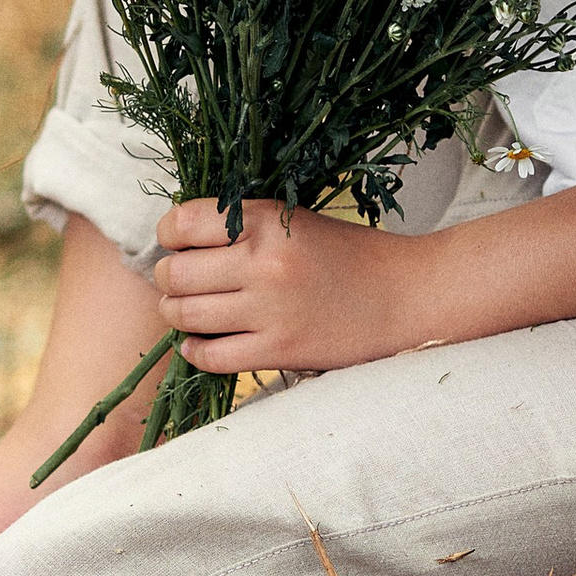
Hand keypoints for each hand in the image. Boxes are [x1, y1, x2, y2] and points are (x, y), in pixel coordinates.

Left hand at [152, 197, 436, 378]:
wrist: (407, 295)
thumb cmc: (350, 254)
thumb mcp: (295, 221)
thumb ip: (242, 226)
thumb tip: (177, 240)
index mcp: (266, 221)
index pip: (181, 223)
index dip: (168, 234)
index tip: (176, 243)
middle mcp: (262, 263)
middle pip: (174, 273)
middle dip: (167, 277)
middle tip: (177, 280)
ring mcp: (269, 310)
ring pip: (184, 315)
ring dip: (176, 313)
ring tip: (188, 309)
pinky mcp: (278, 350)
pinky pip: (210, 355)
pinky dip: (194, 350)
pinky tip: (201, 342)